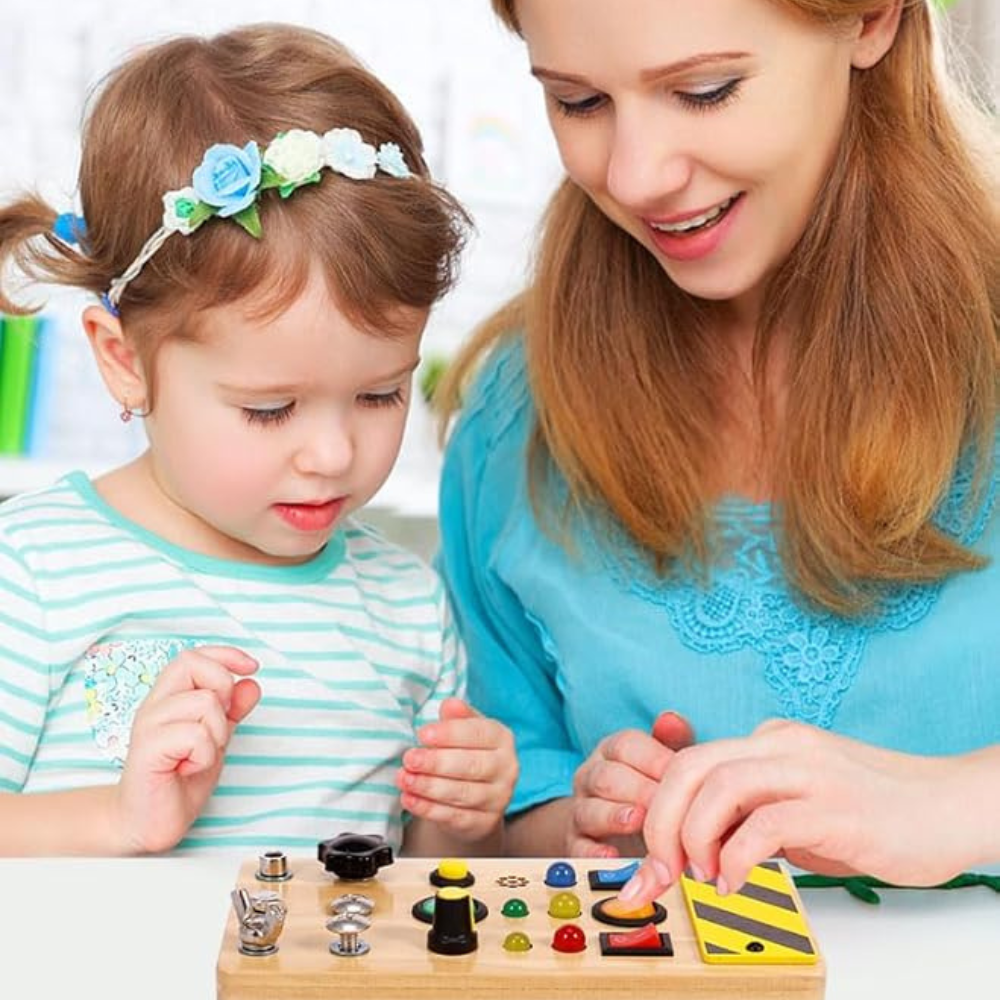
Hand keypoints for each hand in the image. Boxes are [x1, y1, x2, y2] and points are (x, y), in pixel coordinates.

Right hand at [113, 646, 260, 853]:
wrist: (151, 823)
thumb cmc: (179, 779)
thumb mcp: (218, 739)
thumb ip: (233, 710)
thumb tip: (251, 683)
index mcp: (169, 698)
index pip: (193, 656)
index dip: (225, 654)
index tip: (251, 667)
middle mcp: (155, 706)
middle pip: (193, 664)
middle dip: (222, 692)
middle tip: (215, 729)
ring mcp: (148, 726)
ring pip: (204, 702)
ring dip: (216, 734)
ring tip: (199, 756)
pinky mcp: (147, 750)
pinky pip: (195, 735)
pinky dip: (204, 755)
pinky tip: (188, 769)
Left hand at [397, 698, 517, 842]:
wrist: (476, 800)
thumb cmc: (465, 754)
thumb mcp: (464, 731)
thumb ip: (457, 718)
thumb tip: (450, 704)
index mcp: (502, 738)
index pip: (478, 733)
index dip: (449, 734)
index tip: (422, 734)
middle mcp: (507, 768)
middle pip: (471, 765)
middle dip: (436, 762)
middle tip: (409, 759)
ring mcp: (499, 798)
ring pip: (462, 793)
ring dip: (428, 786)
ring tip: (404, 778)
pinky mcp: (486, 823)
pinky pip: (455, 817)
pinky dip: (428, 809)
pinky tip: (409, 799)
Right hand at [565, 710, 694, 858]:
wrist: (620, 833)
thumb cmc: (651, 791)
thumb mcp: (665, 766)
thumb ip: (672, 742)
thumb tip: (672, 718)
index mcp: (612, 752)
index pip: (625, 745)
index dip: (653, 759)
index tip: (680, 776)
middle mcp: (590, 777)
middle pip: (607, 777)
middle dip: (639, 790)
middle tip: (666, 804)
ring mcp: (580, 810)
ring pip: (589, 809)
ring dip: (614, 816)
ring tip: (639, 821)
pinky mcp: (575, 845)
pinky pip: (578, 848)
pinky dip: (593, 853)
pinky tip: (613, 856)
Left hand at [619, 719, 966, 905]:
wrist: (952, 808)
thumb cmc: (878, 814)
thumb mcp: (801, 806)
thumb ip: (753, 815)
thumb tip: (700, 848)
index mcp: (770, 740)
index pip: (691, 762)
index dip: (660, 810)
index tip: (653, 857)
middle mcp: (783, 745)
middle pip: (691, 766)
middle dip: (661, 821)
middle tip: (662, 868)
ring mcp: (810, 772)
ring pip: (720, 785)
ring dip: (694, 836)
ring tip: (700, 874)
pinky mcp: (836, 808)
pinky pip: (766, 824)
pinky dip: (736, 856)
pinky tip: (733, 882)